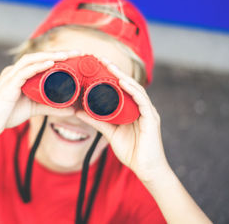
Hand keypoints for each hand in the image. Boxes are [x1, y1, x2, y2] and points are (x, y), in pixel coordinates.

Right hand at [0, 50, 79, 140]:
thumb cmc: (6, 115)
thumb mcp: (34, 109)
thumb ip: (51, 107)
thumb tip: (72, 110)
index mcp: (20, 74)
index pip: (41, 60)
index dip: (59, 57)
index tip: (77, 57)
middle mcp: (15, 71)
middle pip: (39, 56)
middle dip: (59, 53)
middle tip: (78, 53)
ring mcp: (10, 76)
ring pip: (32, 60)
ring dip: (50, 56)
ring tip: (67, 55)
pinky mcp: (8, 85)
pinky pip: (24, 72)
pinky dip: (38, 66)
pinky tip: (50, 64)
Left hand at [75, 58, 169, 182]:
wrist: (146, 170)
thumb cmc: (131, 151)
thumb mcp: (110, 133)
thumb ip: (96, 121)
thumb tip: (77, 111)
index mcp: (133, 109)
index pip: (122, 87)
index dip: (111, 75)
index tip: (97, 65)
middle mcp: (141, 107)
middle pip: (128, 84)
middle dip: (115, 70)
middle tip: (101, 59)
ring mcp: (147, 112)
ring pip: (135, 88)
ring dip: (122, 76)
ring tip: (109, 66)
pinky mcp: (151, 119)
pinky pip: (142, 100)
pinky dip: (132, 90)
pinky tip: (123, 82)